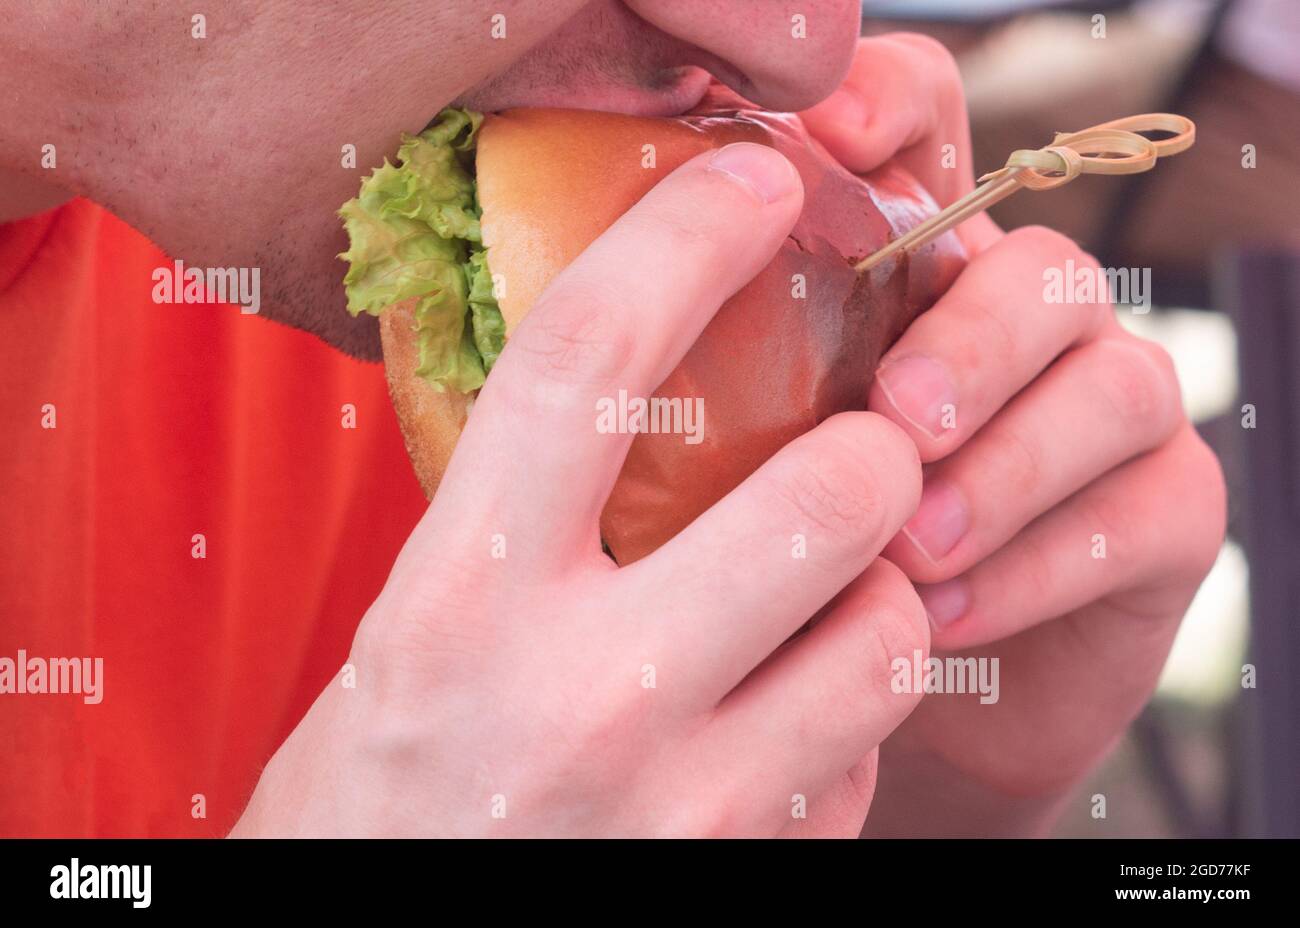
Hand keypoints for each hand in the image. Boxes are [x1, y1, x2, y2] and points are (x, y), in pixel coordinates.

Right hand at [232, 143, 928, 837]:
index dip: (684, 239)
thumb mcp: (410, 633)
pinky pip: (867, 760)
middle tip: (857, 446)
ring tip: (832, 599)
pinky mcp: (750, 874)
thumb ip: (512, 521)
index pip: (589, 359)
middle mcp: (575, 695)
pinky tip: (788, 727)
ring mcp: (679, 803)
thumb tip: (633, 389)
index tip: (754, 182)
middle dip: (871, 450)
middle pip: (822, 497)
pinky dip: (850, 723)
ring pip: (887, 635)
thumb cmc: (380, 790)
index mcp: (456, 597)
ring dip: (882, 595)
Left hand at [801, 35, 1226, 834]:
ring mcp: (1103, 414)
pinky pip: (1150, 507)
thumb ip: (722, 391)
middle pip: (1041, 267)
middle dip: (969, 341)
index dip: (895, 103)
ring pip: (1117, 380)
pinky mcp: (1165, 514)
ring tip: (909, 549)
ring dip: (1008, 466)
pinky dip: (1043, 560)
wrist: (860, 715)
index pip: (931, 133)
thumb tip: (633, 345)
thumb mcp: (725, 476)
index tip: (829, 140)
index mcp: (906, 279)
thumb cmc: (775, 576)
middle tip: (895, 423)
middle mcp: (1016, 326)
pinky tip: (947, 613)